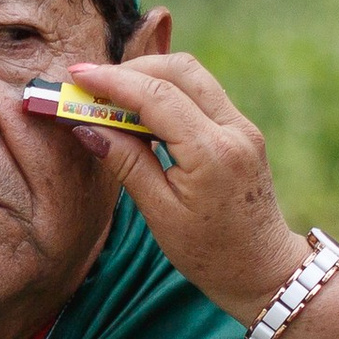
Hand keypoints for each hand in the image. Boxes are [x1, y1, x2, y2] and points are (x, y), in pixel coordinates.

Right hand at [56, 55, 310, 328]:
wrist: (261, 268)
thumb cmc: (209, 253)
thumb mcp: (159, 213)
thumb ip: (126, 163)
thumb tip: (86, 127)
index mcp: (212, 153)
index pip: (157, 96)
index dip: (113, 81)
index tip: (77, 76)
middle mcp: (234, 130)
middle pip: (179, 69)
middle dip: (131, 69)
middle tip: (92, 85)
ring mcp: (242, 126)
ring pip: (192, 75)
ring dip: (149, 76)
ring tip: (111, 96)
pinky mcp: (241, 129)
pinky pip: (201, 93)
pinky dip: (167, 91)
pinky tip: (141, 112)